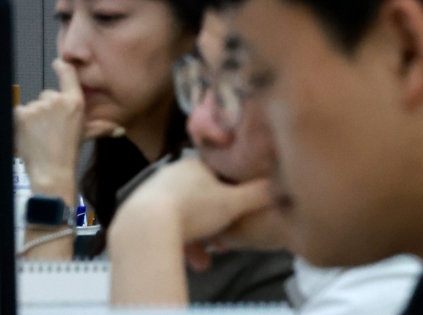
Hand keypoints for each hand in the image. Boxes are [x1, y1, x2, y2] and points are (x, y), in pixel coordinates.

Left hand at [14, 59, 114, 203]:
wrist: (51, 172)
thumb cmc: (69, 153)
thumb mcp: (86, 135)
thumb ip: (102, 127)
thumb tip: (119, 130)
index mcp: (74, 101)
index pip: (67, 73)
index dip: (61, 66)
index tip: (57, 64)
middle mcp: (57, 100)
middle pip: (48, 94)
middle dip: (47, 107)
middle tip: (50, 127)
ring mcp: (38, 106)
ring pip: (34, 105)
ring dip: (34, 116)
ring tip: (40, 135)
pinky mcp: (21, 114)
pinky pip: (18, 111)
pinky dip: (21, 121)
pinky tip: (28, 134)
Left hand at [113, 155, 273, 243]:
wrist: (147, 225)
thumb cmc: (194, 208)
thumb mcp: (234, 202)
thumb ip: (258, 194)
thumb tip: (281, 186)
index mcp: (196, 163)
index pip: (219, 175)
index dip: (232, 195)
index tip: (238, 213)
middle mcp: (174, 172)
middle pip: (202, 197)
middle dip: (216, 221)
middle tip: (224, 240)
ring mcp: (155, 190)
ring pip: (185, 214)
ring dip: (200, 236)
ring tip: (208, 256)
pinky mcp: (141, 211)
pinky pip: (167, 225)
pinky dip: (181, 242)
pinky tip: (192, 260)